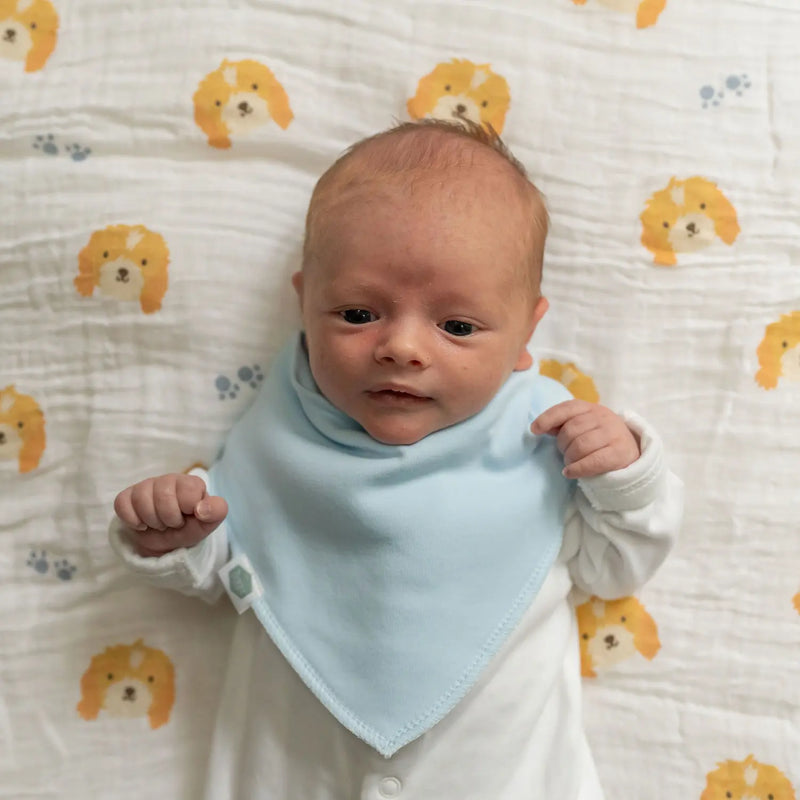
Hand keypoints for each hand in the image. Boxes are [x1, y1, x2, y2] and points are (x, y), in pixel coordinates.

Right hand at [113, 474, 227, 556]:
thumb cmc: (189, 527)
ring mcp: (146, 486)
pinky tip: (142, 524)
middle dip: (169, 518)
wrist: (166, 543)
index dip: (188, 510)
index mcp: (191, 483)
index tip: (189, 515)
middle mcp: (168, 480)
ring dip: (152, 521)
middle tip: (172, 523)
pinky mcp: (127, 496)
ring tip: (159, 524)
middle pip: (163, 497)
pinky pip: (122, 504)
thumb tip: (202, 508)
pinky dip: (133, 521)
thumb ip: (216, 511)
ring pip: (142, 500)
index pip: (188, 491)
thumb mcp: (208, 523)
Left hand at [530, 400, 639, 478]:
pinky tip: (570, 472)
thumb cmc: (600, 440)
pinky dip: (578, 468)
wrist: (632, 454)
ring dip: (570, 458)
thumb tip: (539, 427)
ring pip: (580, 446)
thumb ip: (564, 424)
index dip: (548, 418)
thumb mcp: (584, 426)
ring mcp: (613, 433)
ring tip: (570, 464)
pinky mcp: (620, 452)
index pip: (566, 408)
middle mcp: (603, 417)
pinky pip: (593, 461)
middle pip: (571, 430)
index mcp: (591, 408)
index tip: (534, 430)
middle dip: (562, 445)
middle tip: (565, 454)